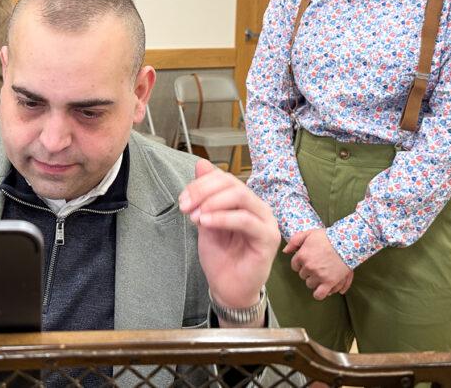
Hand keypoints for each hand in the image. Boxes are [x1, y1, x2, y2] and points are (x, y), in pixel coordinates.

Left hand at [178, 158, 279, 321]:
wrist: (228, 288)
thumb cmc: (220, 256)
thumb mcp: (206, 220)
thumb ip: (205, 195)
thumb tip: (201, 163)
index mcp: (245, 201)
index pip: (224, 179)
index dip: (201, 184)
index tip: (182, 200)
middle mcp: (258, 208)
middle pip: (232, 184)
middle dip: (203, 191)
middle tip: (185, 206)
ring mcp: (266, 222)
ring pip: (240, 197)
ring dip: (212, 203)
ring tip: (195, 216)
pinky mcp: (268, 238)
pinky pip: (245, 220)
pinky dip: (223, 218)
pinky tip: (206, 223)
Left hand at [284, 229, 351, 300]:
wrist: (346, 242)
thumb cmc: (327, 237)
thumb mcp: (309, 234)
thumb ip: (294, 241)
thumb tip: (285, 251)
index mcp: (302, 255)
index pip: (295, 266)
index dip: (301, 264)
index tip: (308, 261)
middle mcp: (308, 266)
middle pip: (302, 275)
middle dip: (308, 271)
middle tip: (317, 265)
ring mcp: (318, 275)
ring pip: (309, 284)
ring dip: (314, 280)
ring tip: (322, 274)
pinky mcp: (329, 282)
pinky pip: (319, 294)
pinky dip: (319, 294)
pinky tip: (322, 289)